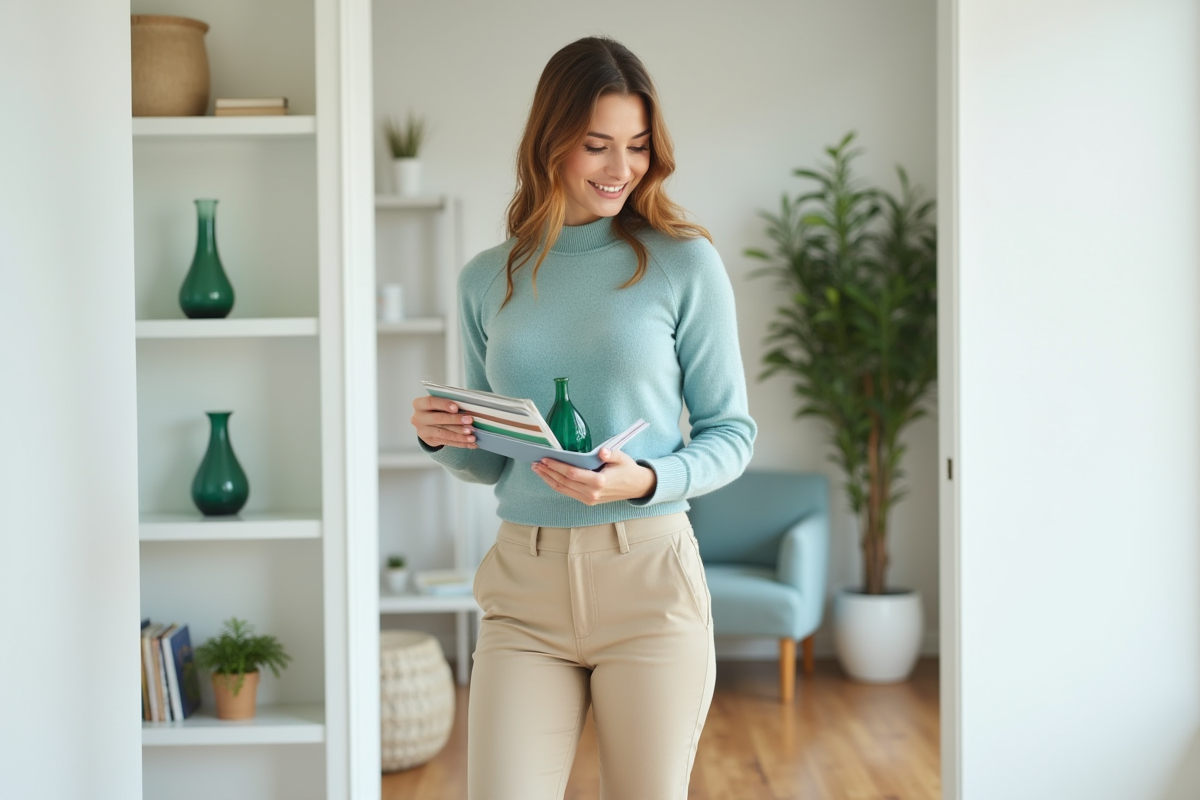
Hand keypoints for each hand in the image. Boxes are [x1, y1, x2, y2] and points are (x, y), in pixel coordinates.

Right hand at [410, 395, 477, 449]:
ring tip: (472, 436)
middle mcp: (418, 418)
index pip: (430, 402)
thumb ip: (449, 403)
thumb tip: (469, 407)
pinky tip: (471, 443)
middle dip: (455, 420)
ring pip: (443, 433)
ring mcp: (423, 431)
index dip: (444, 404)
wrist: (427, 423)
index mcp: (419, 404)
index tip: (456, 408)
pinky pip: (447, 442)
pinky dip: (461, 443)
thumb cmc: (437, 408)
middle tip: (470, 421)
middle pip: (438, 419)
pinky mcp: (430, 441)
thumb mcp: (439, 403)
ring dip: (459, 435)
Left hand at [531, 448, 656, 505]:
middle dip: (548, 472)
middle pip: (564, 482)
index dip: (557, 466)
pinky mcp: (588, 501)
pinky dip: (556, 485)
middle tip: (536, 463)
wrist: (636, 487)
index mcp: (600, 481)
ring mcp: (589, 499)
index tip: (545, 458)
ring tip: (537, 469)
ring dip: (549, 479)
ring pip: (563, 489)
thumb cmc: (628, 469)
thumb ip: (611, 454)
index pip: (573, 474)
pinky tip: (549, 477)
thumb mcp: (622, 457)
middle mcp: (592, 493)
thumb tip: (602, 451)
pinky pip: (568, 493)